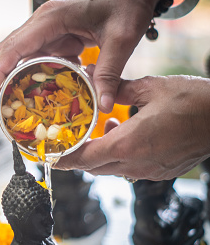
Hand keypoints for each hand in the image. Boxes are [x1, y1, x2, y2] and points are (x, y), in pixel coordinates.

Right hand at [0, 0, 159, 113]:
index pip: (12, 48)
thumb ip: (109, 72)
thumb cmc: (127, 4)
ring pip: (17, 55)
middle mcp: (41, 22)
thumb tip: (103, 105)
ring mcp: (45, 28)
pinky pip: (35, 56)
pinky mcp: (53, 34)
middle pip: (5, 52)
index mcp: (50, 19)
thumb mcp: (122, 38)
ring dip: (11, 79)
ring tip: (12, 105)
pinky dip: (32, 75)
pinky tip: (39, 92)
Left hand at [55, 75, 209, 179]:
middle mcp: (135, 163)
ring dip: (101, 153)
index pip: (84, 159)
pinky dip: (119, 155)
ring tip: (106, 127)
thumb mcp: (150, 88)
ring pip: (111, 168)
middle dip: (80, 155)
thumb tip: (93, 73)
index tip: (50, 155)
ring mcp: (148, 171)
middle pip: (94, 167)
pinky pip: (129, 168)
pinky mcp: (160, 172)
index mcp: (128, 144)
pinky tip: (126, 133)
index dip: (64, 159)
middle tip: (71, 139)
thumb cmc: (193, 102)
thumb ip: (117, 88)